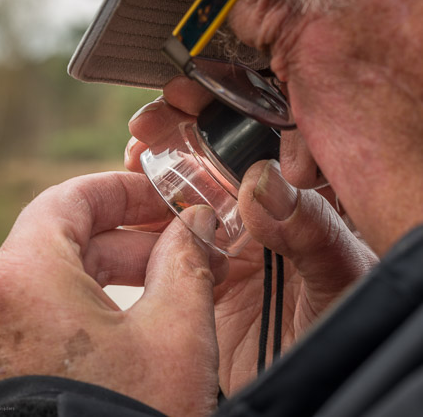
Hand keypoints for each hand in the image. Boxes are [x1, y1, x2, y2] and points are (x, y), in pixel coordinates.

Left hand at [0, 172, 227, 416]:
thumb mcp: (177, 333)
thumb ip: (189, 260)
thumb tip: (198, 220)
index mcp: (24, 279)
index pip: (71, 199)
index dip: (122, 190)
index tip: (161, 194)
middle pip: (73, 238)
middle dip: (138, 236)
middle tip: (188, 242)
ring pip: (69, 276)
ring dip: (128, 271)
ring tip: (182, 279)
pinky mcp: (10, 366)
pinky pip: (60, 312)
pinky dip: (106, 303)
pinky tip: (150, 314)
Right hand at [125, 77, 378, 394]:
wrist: (305, 386)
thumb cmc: (344, 333)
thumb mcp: (342, 276)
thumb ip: (312, 230)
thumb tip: (260, 182)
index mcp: (310, 200)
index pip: (275, 137)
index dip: (238, 108)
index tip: (203, 91)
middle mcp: (270, 210)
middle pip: (224, 154)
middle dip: (189, 127)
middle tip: (160, 112)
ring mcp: (233, 235)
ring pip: (193, 186)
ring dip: (163, 161)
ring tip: (139, 143)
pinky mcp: (201, 264)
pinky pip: (169, 229)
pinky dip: (148, 207)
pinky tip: (133, 184)